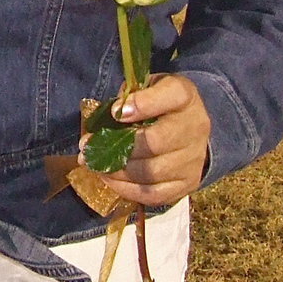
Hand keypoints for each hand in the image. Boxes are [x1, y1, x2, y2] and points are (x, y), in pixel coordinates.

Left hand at [89, 73, 211, 206]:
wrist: (189, 128)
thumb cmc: (159, 104)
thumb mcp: (146, 87)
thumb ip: (130, 96)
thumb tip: (113, 114)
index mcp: (185, 96)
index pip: (172, 94)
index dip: (142, 103)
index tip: (116, 112)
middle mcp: (194, 128)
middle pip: (155, 142)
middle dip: (116, 146)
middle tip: (88, 146)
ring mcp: (193, 160)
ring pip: (151, 172)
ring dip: (116, 170)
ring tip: (93, 164)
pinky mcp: (187, 184)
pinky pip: (154, 194)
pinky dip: (127, 189)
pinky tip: (109, 178)